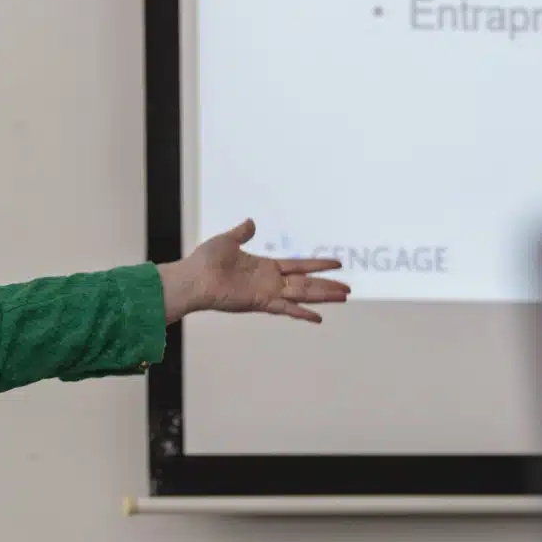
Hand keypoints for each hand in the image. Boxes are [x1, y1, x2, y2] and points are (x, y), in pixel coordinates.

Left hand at [159, 219, 350, 322]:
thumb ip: (242, 233)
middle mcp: (270, 281)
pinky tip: (318, 318)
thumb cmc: (205, 261)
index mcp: (265, 267)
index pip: (298, 265)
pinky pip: (286, 309)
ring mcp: (267, 293)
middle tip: (348, 289)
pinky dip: (302, 314)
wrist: (193, 278)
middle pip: (306, 283)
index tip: (337, 264)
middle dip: (327, 286)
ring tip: (344, 297)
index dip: (318, 265)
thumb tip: (250, 223)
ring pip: (303, 294)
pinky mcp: (260, 302)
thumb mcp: (227, 241)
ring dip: (323, 296)